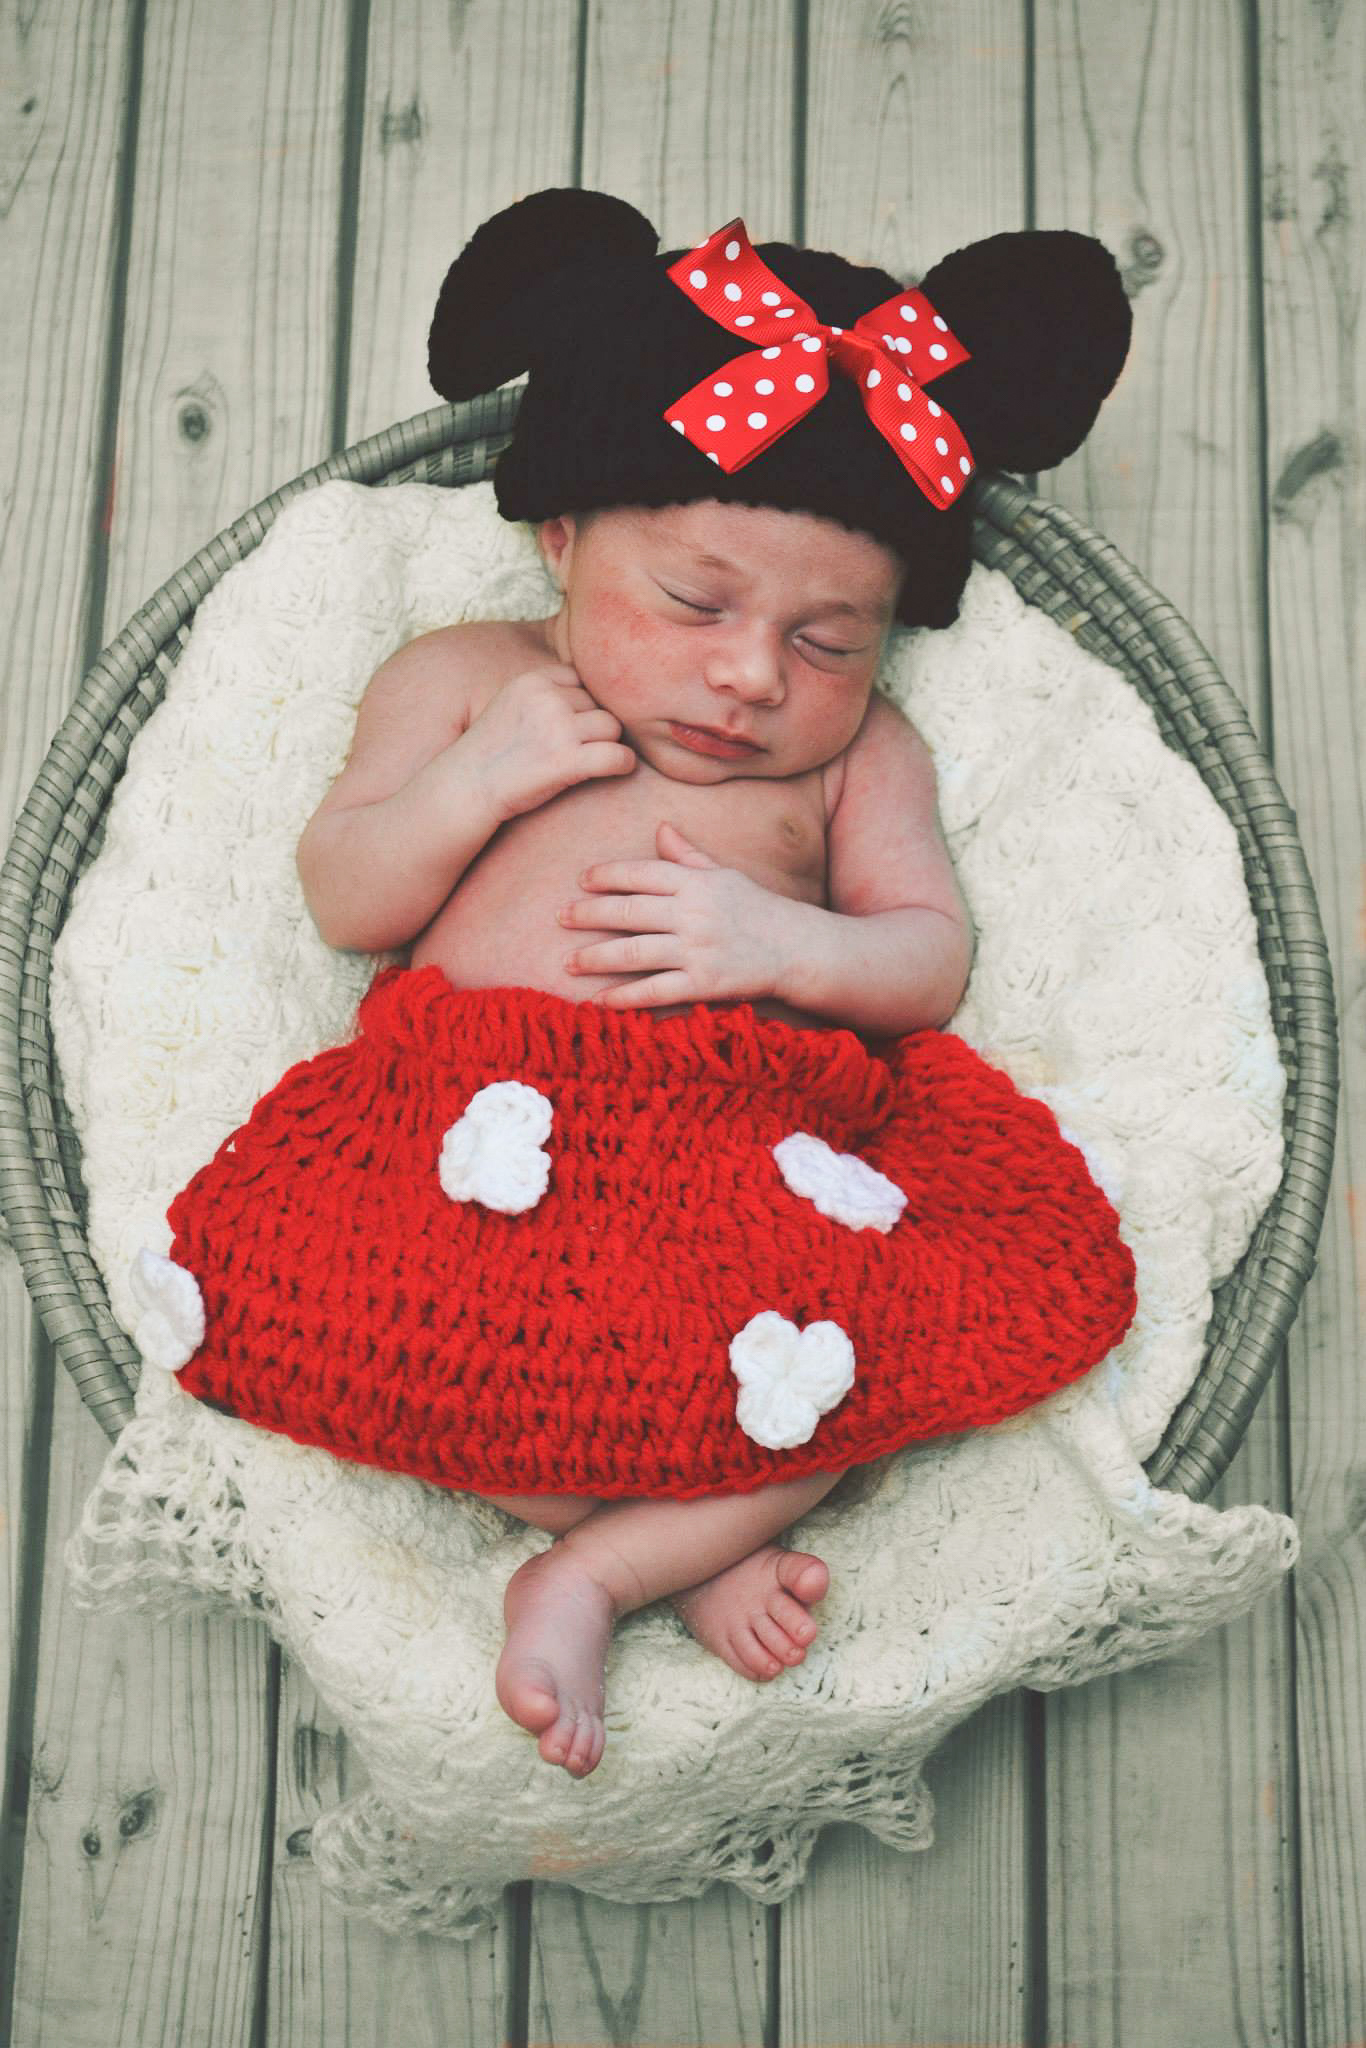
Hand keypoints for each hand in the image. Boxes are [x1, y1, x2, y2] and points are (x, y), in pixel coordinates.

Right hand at [464, 664, 635, 822]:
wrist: (467, 787)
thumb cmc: (492, 751)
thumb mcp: (511, 703)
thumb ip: (544, 693)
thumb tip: (590, 691)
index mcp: (533, 681)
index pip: (581, 680)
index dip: (582, 704)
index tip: (573, 725)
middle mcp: (547, 699)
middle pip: (598, 704)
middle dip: (594, 726)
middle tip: (580, 748)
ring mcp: (558, 729)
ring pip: (612, 727)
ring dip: (608, 744)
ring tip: (593, 760)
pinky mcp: (567, 761)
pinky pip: (618, 755)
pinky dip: (623, 763)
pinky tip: (618, 769)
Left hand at [558, 820, 797, 1007]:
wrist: (799, 950)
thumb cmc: (759, 909)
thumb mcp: (725, 875)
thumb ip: (687, 856)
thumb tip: (660, 828)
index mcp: (696, 882)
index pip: (641, 872)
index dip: (607, 875)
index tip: (582, 880)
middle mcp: (693, 913)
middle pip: (628, 910)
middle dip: (588, 913)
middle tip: (559, 918)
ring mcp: (697, 949)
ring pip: (633, 952)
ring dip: (595, 957)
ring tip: (569, 961)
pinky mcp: (703, 983)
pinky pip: (654, 990)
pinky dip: (624, 997)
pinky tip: (599, 1001)